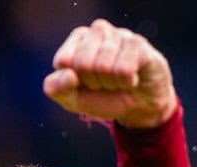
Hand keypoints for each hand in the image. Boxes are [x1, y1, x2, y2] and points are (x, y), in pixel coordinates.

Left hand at [43, 19, 177, 129]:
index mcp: (77, 39)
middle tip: (106, 83)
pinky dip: (127, 83)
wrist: (140, 106)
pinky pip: (124, 70)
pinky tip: (132, 78)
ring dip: (112, 85)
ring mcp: (120, 34)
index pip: (63, 61)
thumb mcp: (73, 99)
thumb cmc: (104, 97)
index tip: (86, 83)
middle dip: (94, 83)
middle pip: (83, 64)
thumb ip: (57, 89)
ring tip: (119, 81)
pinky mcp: (139, 44)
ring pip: (104, 67)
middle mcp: (97, 30)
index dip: (74, 82)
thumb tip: (69, 75)